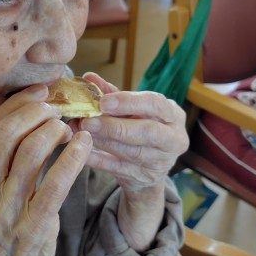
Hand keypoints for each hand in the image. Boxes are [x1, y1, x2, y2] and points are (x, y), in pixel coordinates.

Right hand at [0, 84, 91, 255]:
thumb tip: (24, 114)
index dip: (17, 104)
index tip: (40, 91)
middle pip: (6, 134)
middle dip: (36, 111)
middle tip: (58, 107)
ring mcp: (4, 213)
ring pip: (30, 153)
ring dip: (55, 130)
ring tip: (69, 127)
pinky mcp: (32, 228)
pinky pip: (54, 184)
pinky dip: (72, 158)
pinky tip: (84, 145)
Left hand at [69, 73, 187, 251]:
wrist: (148, 169)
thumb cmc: (139, 129)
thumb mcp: (132, 110)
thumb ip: (112, 94)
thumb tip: (89, 78)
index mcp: (173, 115)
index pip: (155, 104)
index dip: (129, 102)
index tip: (103, 101)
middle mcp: (174, 139)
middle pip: (147, 131)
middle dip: (115, 126)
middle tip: (87, 120)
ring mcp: (161, 162)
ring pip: (132, 152)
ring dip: (103, 141)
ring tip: (81, 131)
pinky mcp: (144, 178)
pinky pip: (118, 169)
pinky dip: (98, 159)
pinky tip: (82, 151)